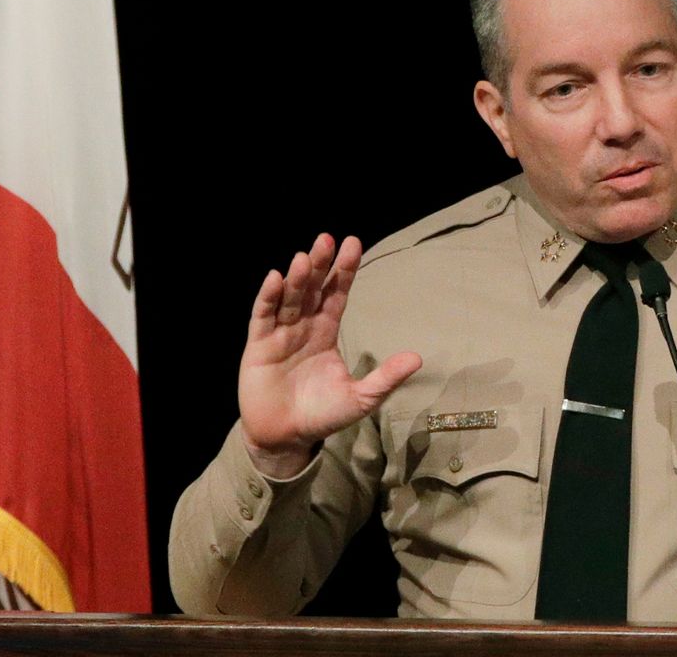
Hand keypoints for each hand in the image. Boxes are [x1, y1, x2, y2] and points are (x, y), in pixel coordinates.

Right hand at [238, 234, 421, 477]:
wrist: (286, 437)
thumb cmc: (323, 415)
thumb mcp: (361, 398)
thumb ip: (386, 378)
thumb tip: (418, 358)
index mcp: (327, 331)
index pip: (337, 294)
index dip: (344, 271)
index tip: (353, 244)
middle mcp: (303, 326)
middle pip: (312, 288)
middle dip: (319, 264)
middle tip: (327, 239)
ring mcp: (280, 334)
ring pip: (289, 298)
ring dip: (296, 278)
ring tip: (304, 257)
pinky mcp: (258, 346)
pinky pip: (263, 317)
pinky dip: (267, 297)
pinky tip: (275, 278)